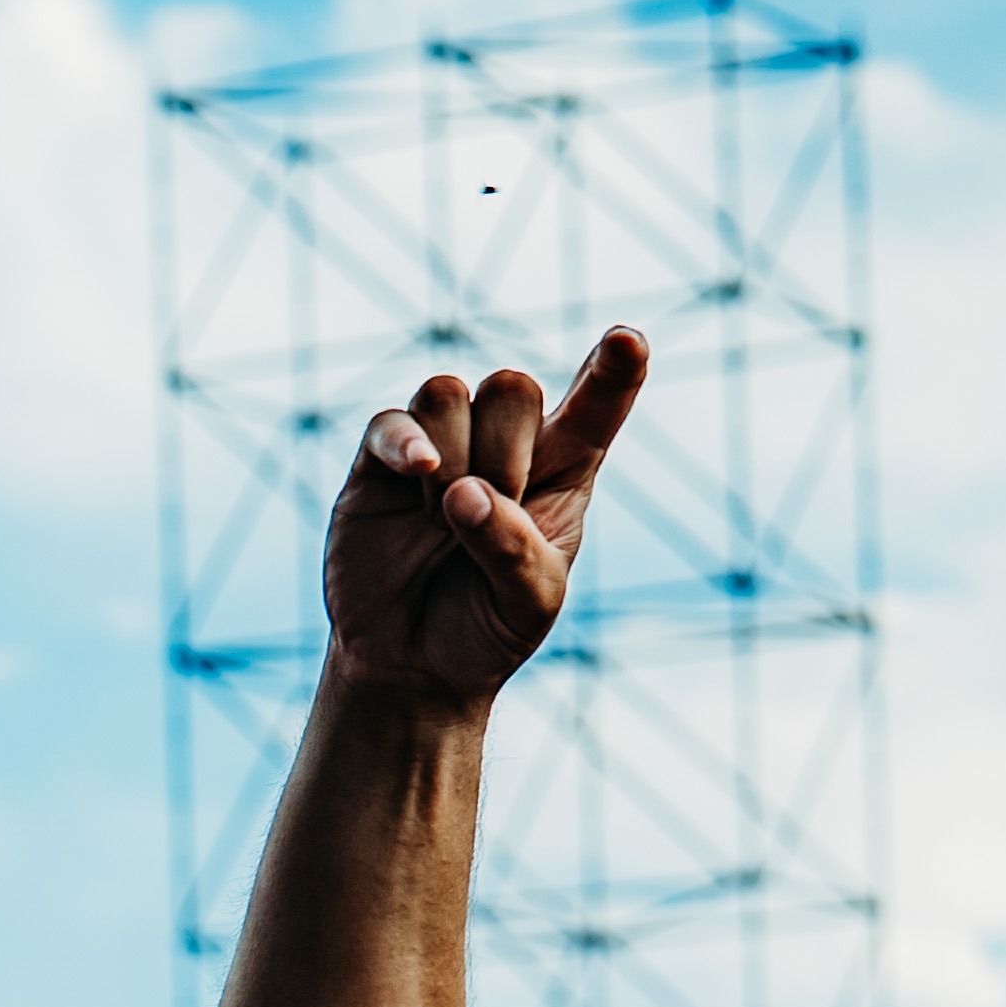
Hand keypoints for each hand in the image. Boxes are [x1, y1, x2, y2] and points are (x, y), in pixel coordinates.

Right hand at [319, 332, 648, 710]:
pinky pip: (389, 422)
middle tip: (490, 515)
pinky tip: (419, 473)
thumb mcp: (528, 603)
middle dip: (505, 449)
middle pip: (512, 386)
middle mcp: (501, 446)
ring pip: (448, 393)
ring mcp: (438, 449)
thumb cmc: (487, 630)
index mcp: (562, 469)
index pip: (597, 403)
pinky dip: (404, 441)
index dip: (614, 367)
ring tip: (443, 520)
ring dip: (452, 455)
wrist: (411, 668)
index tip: (627, 339)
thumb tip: (461, 492)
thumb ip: (512, 547)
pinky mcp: (378, 467)